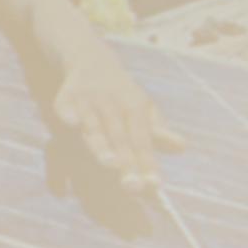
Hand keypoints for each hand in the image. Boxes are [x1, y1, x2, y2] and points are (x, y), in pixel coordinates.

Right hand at [53, 46, 184, 192]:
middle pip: (121, 139)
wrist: (92, 59)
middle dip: (127, 164)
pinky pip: (65, 107)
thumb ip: (158, 132)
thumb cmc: (123, 96)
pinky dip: (68, 114)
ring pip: (95, 127)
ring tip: (111, 164)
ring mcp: (89, 101)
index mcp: (135, 109)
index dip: (148, 163)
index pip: (143, 141)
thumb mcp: (144, 109)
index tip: (155, 185)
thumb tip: (182, 147)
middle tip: (134, 187)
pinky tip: (72, 125)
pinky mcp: (66, 97)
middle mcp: (113, 105)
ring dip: (101, 145)